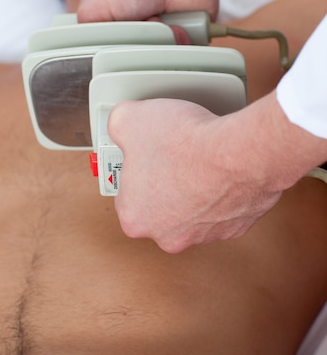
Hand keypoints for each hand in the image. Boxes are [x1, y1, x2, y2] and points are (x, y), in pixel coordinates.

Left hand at [108, 93, 324, 251]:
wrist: (238, 152)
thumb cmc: (185, 144)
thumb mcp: (126, 119)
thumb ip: (116, 126)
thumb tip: (119, 124)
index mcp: (134, 217)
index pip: (125, 192)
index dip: (134, 167)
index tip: (142, 152)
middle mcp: (167, 235)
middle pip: (158, 205)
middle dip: (163, 181)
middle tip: (170, 153)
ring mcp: (203, 235)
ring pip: (191, 209)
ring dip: (193, 187)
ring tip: (196, 157)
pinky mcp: (233, 226)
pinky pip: (220, 206)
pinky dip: (220, 189)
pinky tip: (219, 166)